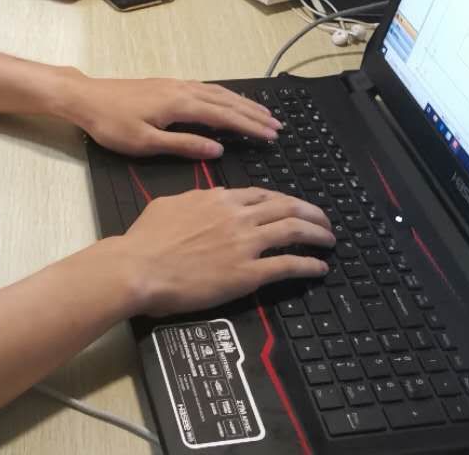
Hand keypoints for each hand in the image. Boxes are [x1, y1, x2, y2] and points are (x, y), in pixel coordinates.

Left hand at [59, 74, 282, 159]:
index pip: (224, 116)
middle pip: (226, 101)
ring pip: (218, 92)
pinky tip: (229, 100)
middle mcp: (182, 90)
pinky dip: (225, 95)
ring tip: (262, 113)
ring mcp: (175, 84)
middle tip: (277, 125)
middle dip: (253, 114)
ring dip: (242, 102)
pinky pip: (206, 88)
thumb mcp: (146, 143)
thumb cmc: (112, 125)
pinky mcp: (168, 84)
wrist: (86, 98)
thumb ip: (184, 145)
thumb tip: (218, 149)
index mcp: (180, 105)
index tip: (270, 135)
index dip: (249, 126)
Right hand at [110, 188, 333, 315]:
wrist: (139, 267)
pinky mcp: (248, 273)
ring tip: (330, 239)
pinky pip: (288, 265)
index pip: (263, 195)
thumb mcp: (169, 205)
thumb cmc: (146, 239)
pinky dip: (308, 264)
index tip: (293, 207)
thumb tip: (206, 200)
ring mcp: (245, 244)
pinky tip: (319, 267)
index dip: (284, 200)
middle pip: (287, 207)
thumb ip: (195, 201)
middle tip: (324, 221)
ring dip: (318, 234)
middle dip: (312, 212)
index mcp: (219, 199)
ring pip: (294, 230)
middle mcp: (238, 217)